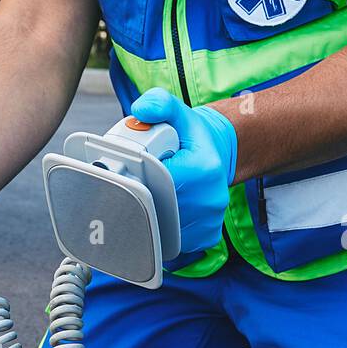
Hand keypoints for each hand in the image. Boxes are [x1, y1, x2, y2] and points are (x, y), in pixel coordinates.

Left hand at [129, 89, 237, 254]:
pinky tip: (160, 214)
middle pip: (158, 210)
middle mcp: (211, 198)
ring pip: (163, 230)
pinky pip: (175, 244)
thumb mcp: (177, 111)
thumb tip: (140, 110)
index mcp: (203, 169)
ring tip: (148, 198)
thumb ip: (158, 103)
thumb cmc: (191, 137)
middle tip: (132, 188)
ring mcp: (210, 221)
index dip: (137, 182)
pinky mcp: (206, 236)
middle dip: (140, 200)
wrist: (220, 155)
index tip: (126, 178)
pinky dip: (162, 232)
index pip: (158, 185)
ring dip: (150, 218)